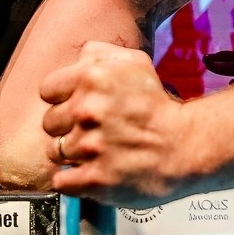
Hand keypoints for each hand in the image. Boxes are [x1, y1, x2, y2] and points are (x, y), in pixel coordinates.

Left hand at [40, 40, 192, 204]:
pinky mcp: (94, 179)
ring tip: (97, 152)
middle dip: (67, 126)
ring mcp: (89, 147)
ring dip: (72, 154)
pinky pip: (60, 181)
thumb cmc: (159, 106)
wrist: (186, 147)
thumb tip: (77, 59)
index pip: (47, 90)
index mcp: (92, 78)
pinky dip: (72, 180)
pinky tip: (90, 172)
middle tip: (93, 131)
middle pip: (49, 123)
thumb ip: (99, 53)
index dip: (62, 99)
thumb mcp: (134, 63)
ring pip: (55, 152)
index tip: (77, 107)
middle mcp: (87, 110)